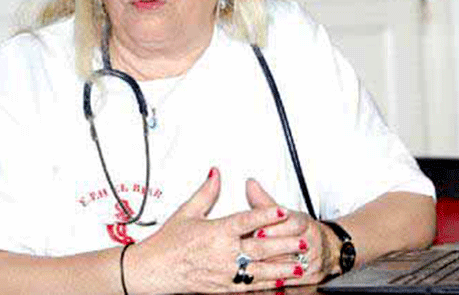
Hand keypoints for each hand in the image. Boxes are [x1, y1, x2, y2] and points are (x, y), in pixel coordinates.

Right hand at [127, 168, 304, 293]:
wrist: (155, 270)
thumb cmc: (169, 243)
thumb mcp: (187, 212)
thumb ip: (206, 192)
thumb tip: (215, 174)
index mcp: (216, 232)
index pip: (246, 221)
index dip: (266, 215)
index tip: (282, 210)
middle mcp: (223, 253)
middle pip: (260, 247)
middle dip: (284, 244)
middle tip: (303, 239)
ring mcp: (225, 273)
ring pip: (260, 270)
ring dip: (282, 267)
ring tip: (300, 264)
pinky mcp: (224, 287)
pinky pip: (251, 286)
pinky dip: (268, 284)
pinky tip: (281, 282)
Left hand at [245, 178, 338, 285]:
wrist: (330, 249)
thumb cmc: (301, 229)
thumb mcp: (285, 212)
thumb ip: (264, 200)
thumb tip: (250, 183)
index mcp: (304, 223)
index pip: (291, 224)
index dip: (273, 228)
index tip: (257, 230)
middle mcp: (310, 243)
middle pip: (289, 247)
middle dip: (268, 249)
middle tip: (249, 250)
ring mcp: (312, 263)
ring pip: (289, 267)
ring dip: (270, 268)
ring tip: (250, 268)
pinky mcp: (310, 281)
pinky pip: (292, 284)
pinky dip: (275, 284)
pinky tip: (260, 283)